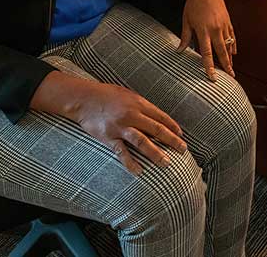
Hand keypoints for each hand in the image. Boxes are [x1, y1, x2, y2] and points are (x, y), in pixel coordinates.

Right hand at [69, 80, 187, 174]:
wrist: (84, 98)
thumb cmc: (107, 94)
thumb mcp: (128, 94)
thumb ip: (141, 105)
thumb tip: (156, 116)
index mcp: (139, 103)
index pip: (161, 117)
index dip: (173, 127)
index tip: (181, 135)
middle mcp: (132, 115)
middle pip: (156, 129)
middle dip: (172, 140)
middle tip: (183, 149)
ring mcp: (120, 127)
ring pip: (142, 141)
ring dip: (156, 153)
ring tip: (166, 163)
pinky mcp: (109, 137)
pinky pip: (122, 152)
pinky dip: (130, 162)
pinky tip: (138, 171)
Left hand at [179, 0, 235, 80]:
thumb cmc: (194, 3)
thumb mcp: (186, 20)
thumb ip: (185, 37)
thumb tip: (179, 50)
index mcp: (203, 31)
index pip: (207, 54)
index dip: (209, 67)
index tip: (212, 77)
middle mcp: (215, 30)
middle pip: (221, 52)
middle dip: (226, 66)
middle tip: (230, 76)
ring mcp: (223, 26)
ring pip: (228, 46)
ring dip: (230, 58)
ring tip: (231, 68)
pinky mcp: (228, 21)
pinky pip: (232, 36)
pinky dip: (233, 45)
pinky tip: (233, 52)